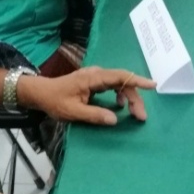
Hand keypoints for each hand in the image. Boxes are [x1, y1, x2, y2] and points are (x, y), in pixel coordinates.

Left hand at [20, 67, 154, 124]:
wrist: (41, 93)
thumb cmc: (55, 101)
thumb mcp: (73, 112)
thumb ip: (94, 115)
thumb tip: (114, 119)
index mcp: (92, 78)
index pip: (119, 77)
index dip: (137, 80)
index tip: (152, 85)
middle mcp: (96, 74)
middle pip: (122, 82)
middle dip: (135, 98)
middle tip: (141, 116)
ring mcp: (96, 77)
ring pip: (119, 84)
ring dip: (129, 98)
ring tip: (134, 114)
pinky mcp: (94, 82)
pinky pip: (113, 86)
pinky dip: (120, 95)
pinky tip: (120, 106)